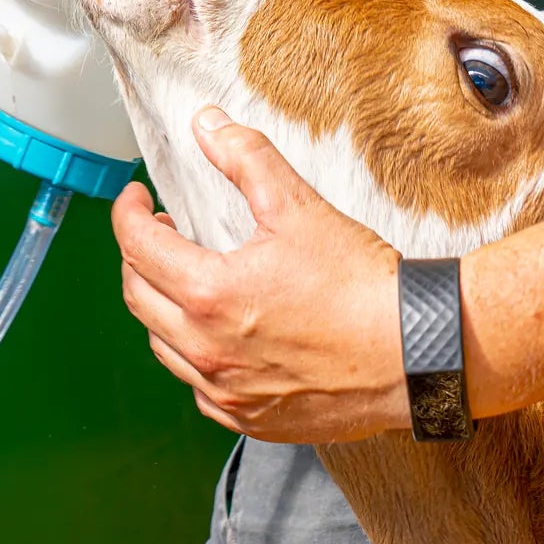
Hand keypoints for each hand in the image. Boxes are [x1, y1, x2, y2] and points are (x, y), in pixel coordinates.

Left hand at [112, 107, 412, 443]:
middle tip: (160, 232)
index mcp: (211, 293)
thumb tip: (208, 125)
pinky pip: (198, 388)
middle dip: (138, 256)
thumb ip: (245, 159)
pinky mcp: (251, 418)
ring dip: (161, 307)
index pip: (136, 246)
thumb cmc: (362, 285)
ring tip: (186, 280)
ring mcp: (226, 391)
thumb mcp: (299, 207)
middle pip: (138, 296)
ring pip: (162, 345)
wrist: (416, 352)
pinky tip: (216, 336)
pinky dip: (194, 356)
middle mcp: (207, 350)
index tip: (136, 199)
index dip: (128, 213)